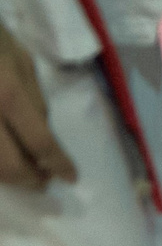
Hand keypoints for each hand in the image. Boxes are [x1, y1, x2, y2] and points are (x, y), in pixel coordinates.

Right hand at [0, 23, 72, 189]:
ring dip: (7, 176)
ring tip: (24, 174)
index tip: (71, 177)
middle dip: (29, 179)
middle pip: (8, 164)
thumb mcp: (23, 64)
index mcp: (8, 96)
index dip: (58, 164)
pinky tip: (2, 162)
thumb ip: (34, 100)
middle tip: (43, 181)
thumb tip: (43, 134)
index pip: (40, 142)